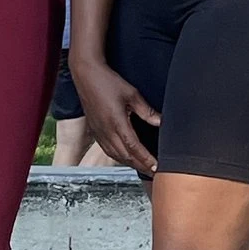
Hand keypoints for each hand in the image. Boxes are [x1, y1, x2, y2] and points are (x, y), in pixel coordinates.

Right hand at [69, 51, 158, 175]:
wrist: (86, 75)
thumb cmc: (108, 81)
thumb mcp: (132, 94)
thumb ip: (146, 111)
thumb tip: (161, 122)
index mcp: (116, 122)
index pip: (134, 147)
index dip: (146, 159)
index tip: (157, 167)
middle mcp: (106, 131)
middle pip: (125, 156)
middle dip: (141, 166)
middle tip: (155, 174)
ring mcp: (99, 132)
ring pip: (116, 155)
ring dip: (131, 164)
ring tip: (144, 168)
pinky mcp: (95, 131)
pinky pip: (108, 150)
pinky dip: (119, 158)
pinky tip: (127, 158)